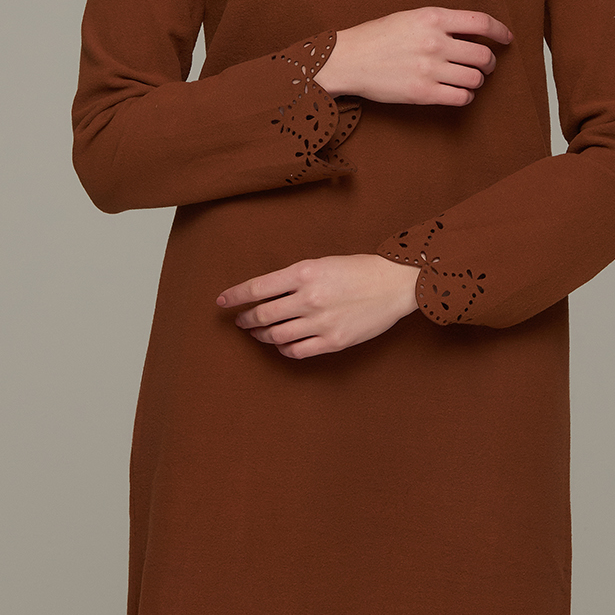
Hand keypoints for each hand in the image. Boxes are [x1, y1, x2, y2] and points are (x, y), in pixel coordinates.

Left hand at [215, 253, 420, 358]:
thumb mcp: (321, 263)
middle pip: (263, 314)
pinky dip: (284, 349)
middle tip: (240, 320)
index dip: (235, 296)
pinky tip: (282, 344)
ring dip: (261, 335)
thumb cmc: (358, 270)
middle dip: (246, 319)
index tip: (222, 302)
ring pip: (276, 335)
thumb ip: (294, 278)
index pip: (257, 287)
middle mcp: (309, 298)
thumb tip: (266, 293)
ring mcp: (320, 322)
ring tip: (257, 333)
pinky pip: (297, 351)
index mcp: (304, 272)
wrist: (393, 284)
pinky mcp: (333, 341)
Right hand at [314, 6, 513, 104]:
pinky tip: (456, 93)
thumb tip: (470, 32)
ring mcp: (430, 69)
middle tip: (485, 66)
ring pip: (475, 79)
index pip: (481, 22)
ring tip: (468, 80)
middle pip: (484, 55)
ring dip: (477, 81)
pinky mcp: (423, 93)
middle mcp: (435, 42)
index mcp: (433, 18)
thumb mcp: (409, 17)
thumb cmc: (376, 37)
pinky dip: (465, 97)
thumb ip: (440, 22)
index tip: (506, 39)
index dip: (500, 32)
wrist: (348, 60)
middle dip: (489, 63)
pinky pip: (461, 98)